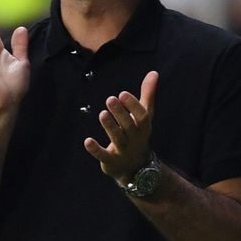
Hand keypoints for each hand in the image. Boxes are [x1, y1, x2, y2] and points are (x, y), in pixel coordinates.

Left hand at [84, 71, 158, 185]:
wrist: (136, 168)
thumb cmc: (138, 133)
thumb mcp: (145, 114)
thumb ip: (147, 94)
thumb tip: (154, 72)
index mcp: (143, 127)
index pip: (141, 116)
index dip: (133, 105)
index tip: (123, 93)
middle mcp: (135, 139)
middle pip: (129, 126)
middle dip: (120, 113)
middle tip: (110, 99)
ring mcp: (123, 151)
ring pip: (117, 139)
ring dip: (110, 126)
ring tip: (102, 114)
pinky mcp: (111, 161)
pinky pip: (103, 155)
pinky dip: (95, 149)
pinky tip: (87, 141)